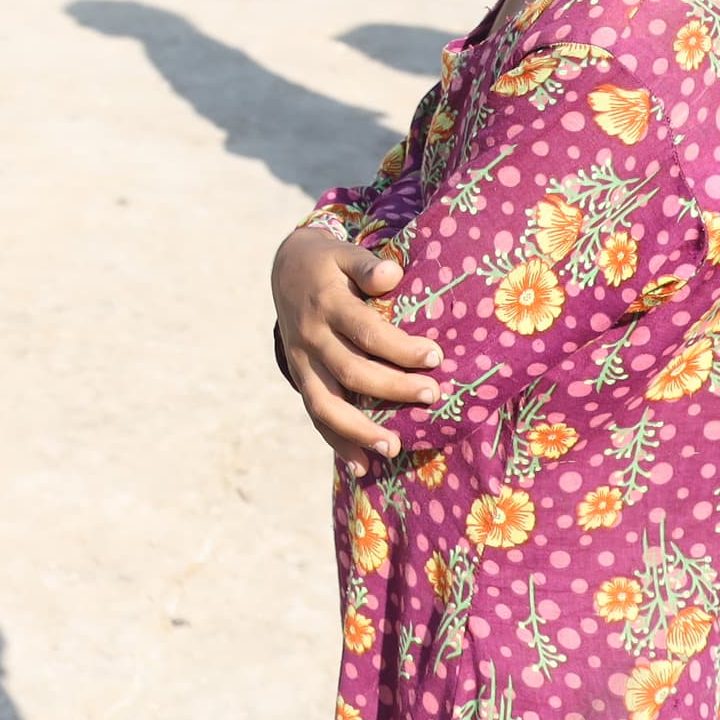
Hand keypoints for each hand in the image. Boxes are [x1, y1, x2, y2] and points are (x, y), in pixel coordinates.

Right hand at [271, 225, 446, 471]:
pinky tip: (361, 467)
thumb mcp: (343, 253)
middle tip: (432, 395)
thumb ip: (367, 265)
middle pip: (351, 371)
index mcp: (327, 304)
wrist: (284, 270)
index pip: (366, 331)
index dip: (400, 348)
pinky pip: (315, 415)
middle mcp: (311, 337)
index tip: (435, 357)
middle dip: (393, 388)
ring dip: (358, 430)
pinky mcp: (301, 378)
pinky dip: (336, 442)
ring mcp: (302, 362)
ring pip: (326, 403)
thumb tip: (392, 276)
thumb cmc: (328, 263)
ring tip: (392, 447)